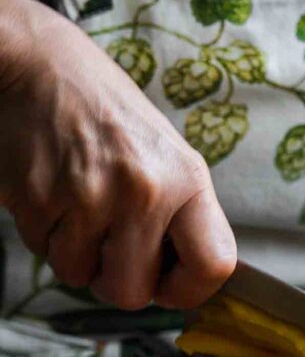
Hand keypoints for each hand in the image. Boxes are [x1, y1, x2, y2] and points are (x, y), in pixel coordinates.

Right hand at [0, 0, 235, 309]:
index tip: (170, 284)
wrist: (39, 64)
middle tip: (110, 249)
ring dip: (76, 254)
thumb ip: (182, 216)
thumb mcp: (168, 156)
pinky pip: (43, 252)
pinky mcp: (38, 199)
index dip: (190, 290)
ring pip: (81, 276)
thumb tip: (187, 281)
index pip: (213, 265)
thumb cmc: (110, 117)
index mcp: (188, 180)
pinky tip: (53, 195)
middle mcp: (146, 191)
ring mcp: (90, 196)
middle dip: (117, 281)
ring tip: (79, 207)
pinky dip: (46, 234)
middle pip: (134, 292)